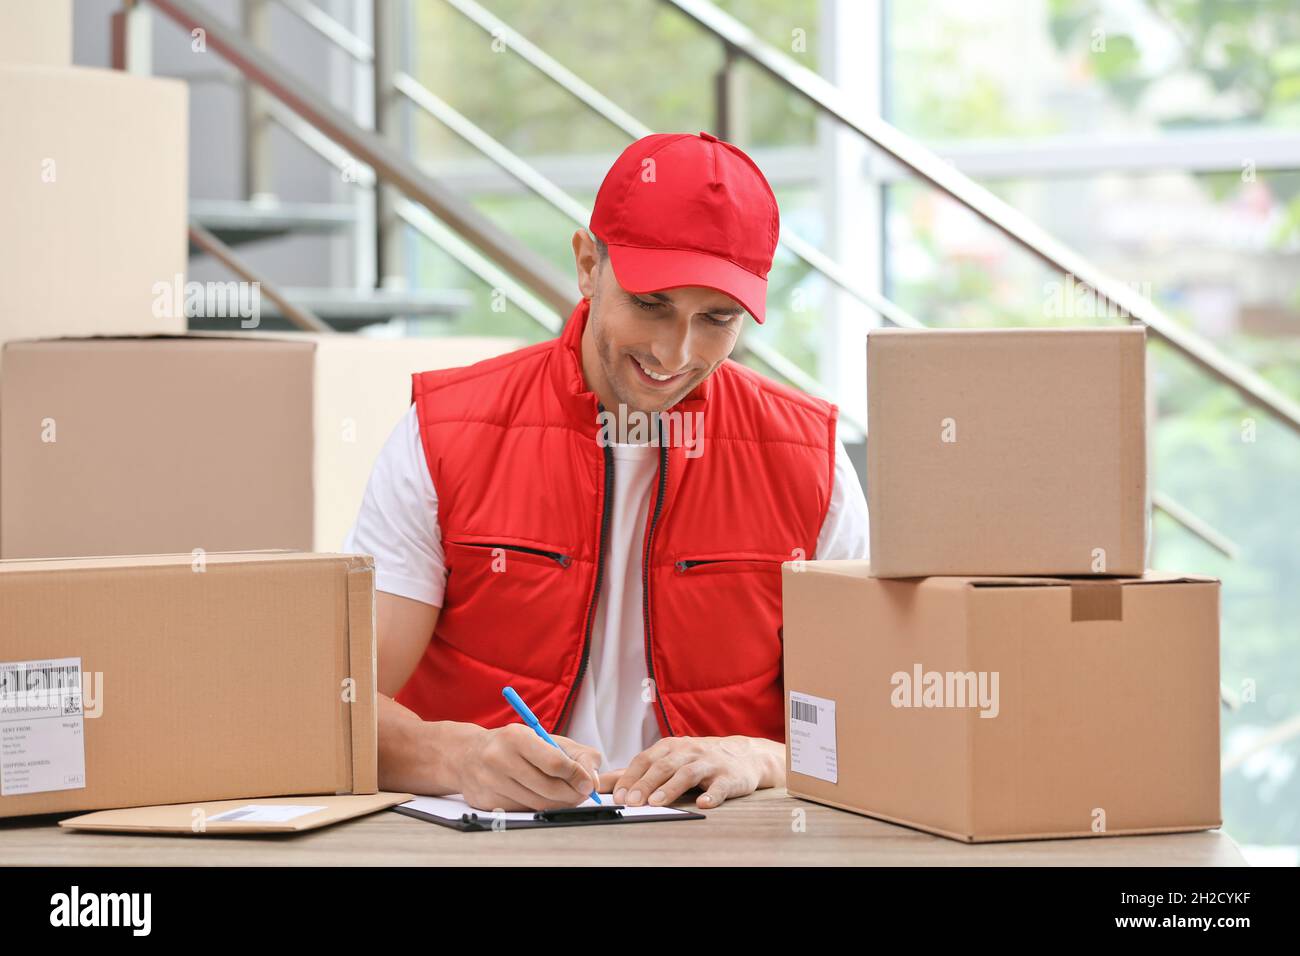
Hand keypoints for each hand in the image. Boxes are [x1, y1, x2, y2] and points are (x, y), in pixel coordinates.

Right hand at [455, 724, 602, 811]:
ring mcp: (490, 782)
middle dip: (572, 794)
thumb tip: (593, 781)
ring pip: (537, 803)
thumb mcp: (543, 737)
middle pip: (548, 788)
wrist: (467, 754)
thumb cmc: (513, 744)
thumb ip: (574, 755)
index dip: (577, 776)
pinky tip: (541, 797)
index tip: (589, 784)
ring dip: (559, 804)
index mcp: (516, 737)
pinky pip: (524, 811)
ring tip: (566, 796)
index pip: (554, 762)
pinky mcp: (486, 802)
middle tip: (583, 794)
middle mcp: (499, 759)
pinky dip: (539, 807)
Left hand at [600, 735, 784, 809]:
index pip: (645, 760)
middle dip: (645, 784)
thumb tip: (603, 783)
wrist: (744, 755)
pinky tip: (703, 804)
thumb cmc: (699, 760)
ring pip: (687, 774)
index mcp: (670, 748)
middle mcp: (688, 752)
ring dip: (670, 788)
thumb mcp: (669, 759)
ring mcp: (709, 763)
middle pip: (663, 766)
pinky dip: (711, 794)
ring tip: (657, 803)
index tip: (617, 796)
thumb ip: (637, 772)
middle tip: (631, 802)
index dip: (630, 778)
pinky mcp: (730, 777)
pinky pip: (720, 786)